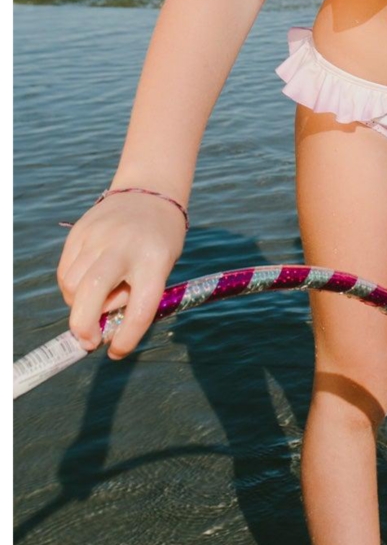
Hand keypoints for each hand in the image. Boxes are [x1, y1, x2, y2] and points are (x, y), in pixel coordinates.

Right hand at [57, 191, 186, 357]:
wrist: (150, 192)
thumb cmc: (160, 239)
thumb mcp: (162, 266)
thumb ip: (138, 295)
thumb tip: (105, 328)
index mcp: (155, 259)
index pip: (141, 307)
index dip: (127, 337)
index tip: (116, 352)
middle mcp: (124, 246)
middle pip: (91, 292)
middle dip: (84, 326)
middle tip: (90, 341)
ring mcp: (97, 237)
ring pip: (72, 286)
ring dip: (81, 305)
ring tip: (99, 297)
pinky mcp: (78, 232)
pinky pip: (64, 272)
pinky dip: (72, 288)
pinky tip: (89, 283)